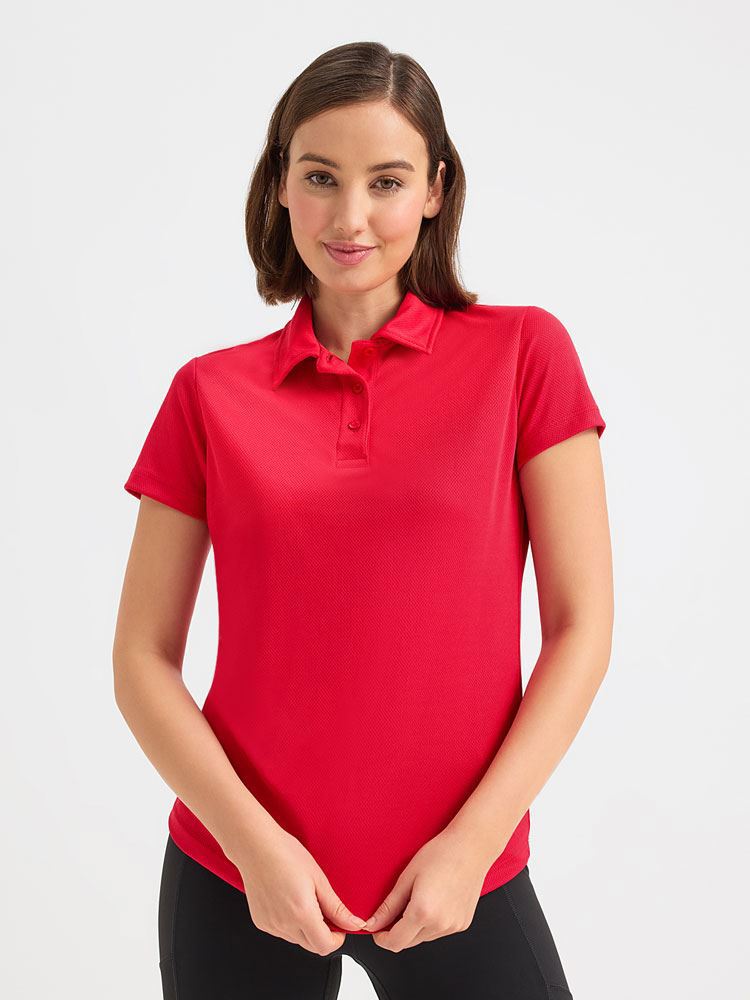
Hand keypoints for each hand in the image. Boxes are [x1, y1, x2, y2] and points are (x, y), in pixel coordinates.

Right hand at [228, 822, 367, 954]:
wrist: (256, 847)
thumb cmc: (286, 854)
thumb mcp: (318, 878)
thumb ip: (336, 907)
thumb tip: (354, 924)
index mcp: (302, 913)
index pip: (324, 946)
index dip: (337, 940)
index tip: (341, 927)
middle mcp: (284, 924)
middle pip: (311, 946)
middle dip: (323, 934)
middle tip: (324, 910)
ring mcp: (270, 925)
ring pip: (296, 939)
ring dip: (306, 929)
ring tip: (304, 900)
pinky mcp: (261, 922)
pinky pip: (281, 932)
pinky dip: (290, 924)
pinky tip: (289, 902)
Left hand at [362, 825, 496, 950]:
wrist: (471, 847)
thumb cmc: (441, 854)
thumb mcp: (407, 877)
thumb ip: (389, 906)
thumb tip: (373, 923)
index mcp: (423, 912)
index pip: (395, 942)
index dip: (381, 939)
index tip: (376, 929)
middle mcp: (440, 924)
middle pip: (408, 943)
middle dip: (396, 931)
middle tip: (394, 909)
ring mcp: (453, 926)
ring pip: (423, 938)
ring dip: (414, 927)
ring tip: (418, 898)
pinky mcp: (462, 924)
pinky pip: (439, 932)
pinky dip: (430, 923)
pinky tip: (433, 900)